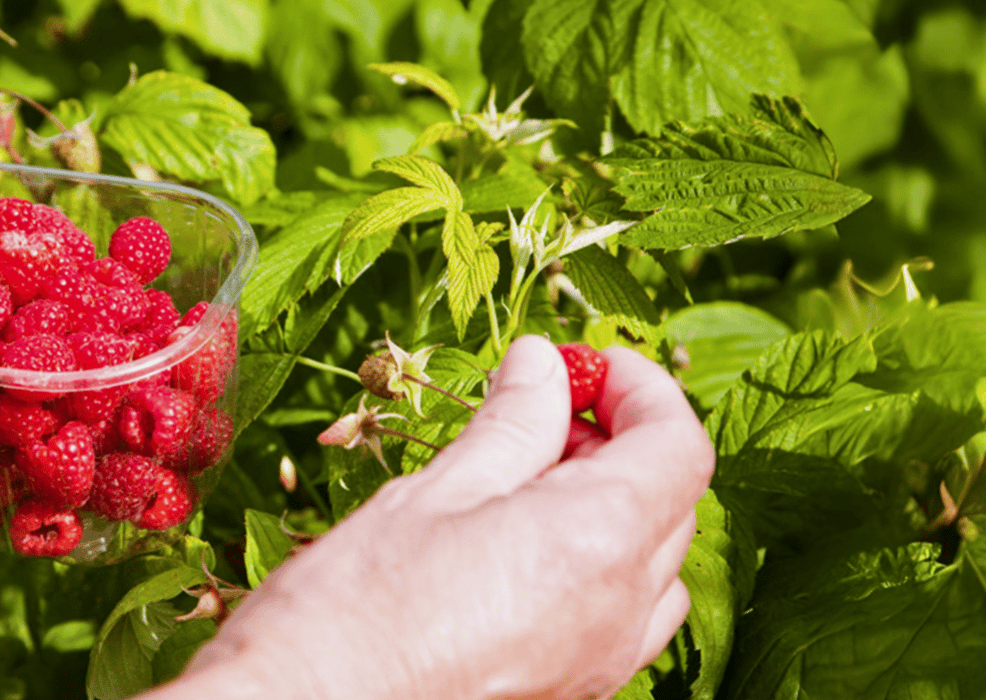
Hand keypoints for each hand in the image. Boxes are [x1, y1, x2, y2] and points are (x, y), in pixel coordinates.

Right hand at [145, 335, 713, 699]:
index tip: (586, 365)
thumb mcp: (434, 492)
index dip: (643, 390)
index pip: (677, 447)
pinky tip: (524, 550)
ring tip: (531, 482)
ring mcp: (600, 664)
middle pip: (671, 502)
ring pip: (654, 568)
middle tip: (542, 410)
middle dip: (620, 440)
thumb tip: (543, 366)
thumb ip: (511, 424)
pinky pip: (623, 620)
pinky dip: (601, 568)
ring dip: (617, 507)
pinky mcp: (572, 693)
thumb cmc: (355, 610)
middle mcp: (618, 611)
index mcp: (595, 541)